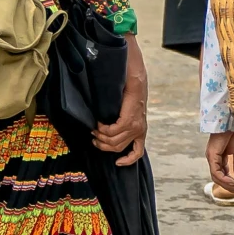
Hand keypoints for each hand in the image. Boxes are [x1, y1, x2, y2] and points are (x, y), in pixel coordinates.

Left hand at [93, 35, 147, 166]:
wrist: (137, 73)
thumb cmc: (126, 76)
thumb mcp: (118, 82)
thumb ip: (108, 95)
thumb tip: (96, 107)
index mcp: (132, 115)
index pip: (114, 131)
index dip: (102, 130)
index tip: (96, 123)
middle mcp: (138, 125)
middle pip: (115, 142)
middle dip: (101, 138)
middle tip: (93, 131)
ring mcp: (140, 129)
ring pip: (121, 147)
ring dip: (107, 146)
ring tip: (97, 139)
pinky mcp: (141, 131)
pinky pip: (138, 151)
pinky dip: (129, 158)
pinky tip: (118, 162)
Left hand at [206, 130, 233, 194]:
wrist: (231, 122)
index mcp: (218, 158)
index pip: (223, 175)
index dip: (231, 182)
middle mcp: (213, 160)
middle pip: (219, 179)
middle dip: (230, 186)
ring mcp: (211, 158)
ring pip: (217, 178)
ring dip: (228, 185)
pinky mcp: (211, 156)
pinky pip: (216, 172)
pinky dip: (224, 179)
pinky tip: (233, 182)